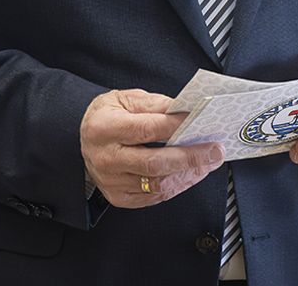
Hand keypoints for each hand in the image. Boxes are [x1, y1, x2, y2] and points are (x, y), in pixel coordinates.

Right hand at [80, 89, 223, 207]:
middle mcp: (105, 158)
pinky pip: (154, 197)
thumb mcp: (126, 99)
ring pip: (157, 184)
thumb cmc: (108, 116)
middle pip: (154, 163)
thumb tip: (185, 111)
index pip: (146, 129)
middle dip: (190, 157)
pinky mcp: (119, 197)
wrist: (83, 137)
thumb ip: (156, 104)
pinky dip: (177, 186)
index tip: (199, 122)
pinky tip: (191, 174)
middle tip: (214, 150)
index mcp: (104, 128)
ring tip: (208, 162)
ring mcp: (111, 182)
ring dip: (188, 174)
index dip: (175, 126)